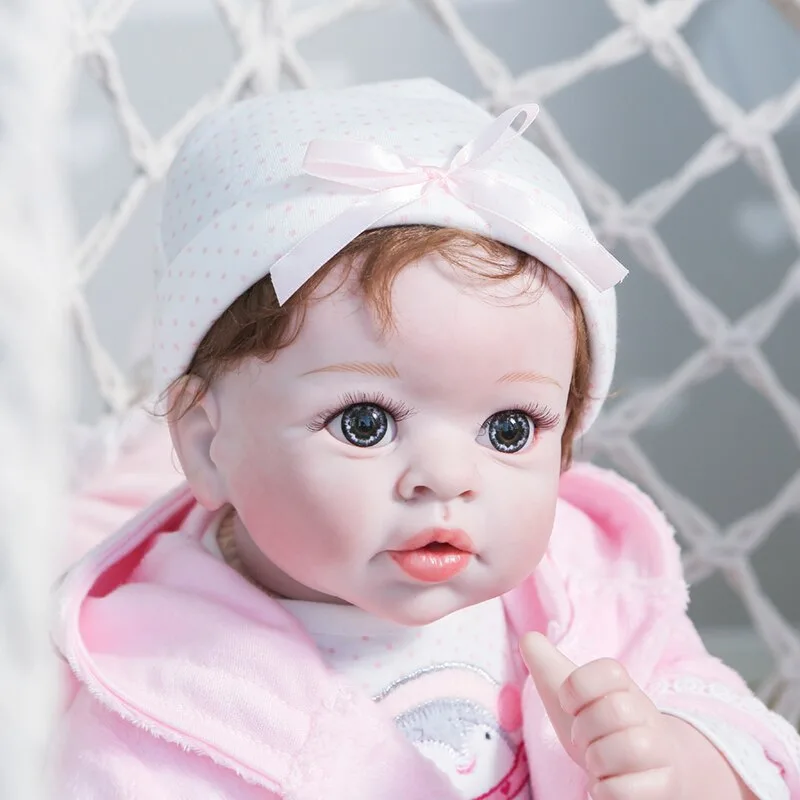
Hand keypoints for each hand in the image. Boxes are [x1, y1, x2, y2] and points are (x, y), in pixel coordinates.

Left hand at [521, 633, 681, 799]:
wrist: (644, 771)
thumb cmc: (601, 730)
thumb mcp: (571, 698)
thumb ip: (547, 665)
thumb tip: (528, 638)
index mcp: (624, 687)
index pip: (609, 670)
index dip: (577, 688)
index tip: (570, 705)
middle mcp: (648, 715)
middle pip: (614, 710)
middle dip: (585, 731)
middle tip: (585, 741)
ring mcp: (661, 751)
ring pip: (629, 748)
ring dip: (598, 762)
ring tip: (598, 765)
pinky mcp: (665, 787)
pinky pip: (629, 790)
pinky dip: (606, 791)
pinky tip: (606, 786)